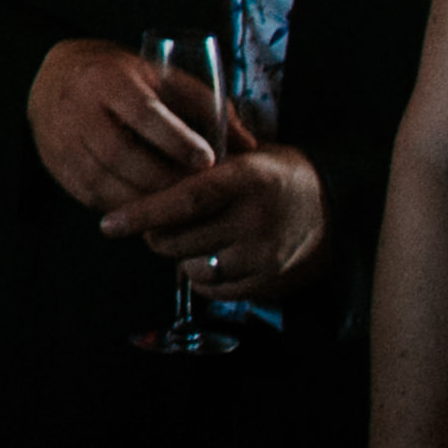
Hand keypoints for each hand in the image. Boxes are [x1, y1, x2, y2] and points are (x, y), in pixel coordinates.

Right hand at [28, 37, 231, 215]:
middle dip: (163, 178)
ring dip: (143, 198)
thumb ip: (206, 106)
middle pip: (120, 153)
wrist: (55, 77)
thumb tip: (247, 144)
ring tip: (176, 204)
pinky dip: (121, 205)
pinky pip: (88, 194)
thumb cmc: (122, 78)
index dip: (177, 140)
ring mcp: (59, 138)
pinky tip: (146, 206)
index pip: (143, 113)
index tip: (207, 161)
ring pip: (102, 180)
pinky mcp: (53, 162)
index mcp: (106, 80)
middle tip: (196, 191)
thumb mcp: (162, 77)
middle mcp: (76, 108)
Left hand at [106, 135, 326, 294]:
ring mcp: (266, 254)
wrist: (338, 204)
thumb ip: (199, 168)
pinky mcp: (272, 281)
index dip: (144, 212)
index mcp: (246, 179)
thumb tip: (138, 176)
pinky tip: (213, 258)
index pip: (186, 199)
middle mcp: (256, 218)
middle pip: (178, 240)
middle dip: (156, 235)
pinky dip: (203, 278)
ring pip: (192, 268)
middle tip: (159, 225)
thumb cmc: (274, 175)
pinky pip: (214, 290)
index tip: (108, 224)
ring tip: (196, 238)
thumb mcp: (243, 157)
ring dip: (182, 256)